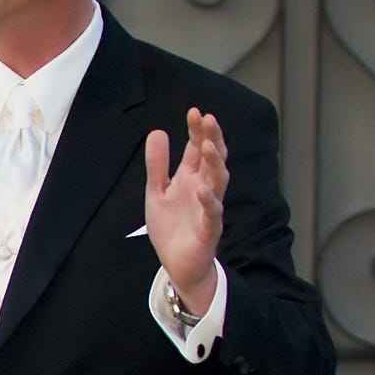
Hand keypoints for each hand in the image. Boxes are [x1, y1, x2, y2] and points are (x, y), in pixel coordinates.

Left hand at [144, 107, 225, 313]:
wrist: (177, 263)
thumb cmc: (171, 227)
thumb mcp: (157, 192)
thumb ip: (157, 165)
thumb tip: (157, 132)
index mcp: (191, 177)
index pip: (197, 149)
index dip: (197, 131)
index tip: (194, 111)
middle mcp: (204, 187)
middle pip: (212, 158)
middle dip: (211, 138)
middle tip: (208, 119)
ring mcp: (209, 206)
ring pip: (218, 180)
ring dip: (215, 163)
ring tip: (209, 146)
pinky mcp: (209, 227)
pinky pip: (213, 212)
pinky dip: (209, 200)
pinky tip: (202, 188)